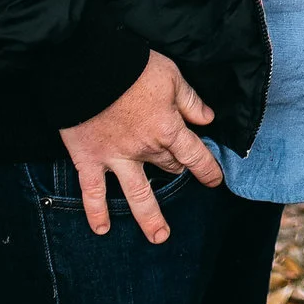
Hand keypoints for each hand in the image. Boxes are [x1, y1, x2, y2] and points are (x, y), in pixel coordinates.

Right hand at [57, 49, 223, 243]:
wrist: (88, 66)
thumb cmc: (133, 67)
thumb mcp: (171, 76)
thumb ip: (190, 101)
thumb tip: (208, 119)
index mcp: (167, 128)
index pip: (194, 155)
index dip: (208, 169)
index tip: (215, 181)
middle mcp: (145, 149)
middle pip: (167, 168)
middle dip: (176, 171)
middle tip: (177, 174)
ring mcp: (116, 158)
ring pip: (137, 193)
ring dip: (149, 217)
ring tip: (159, 236)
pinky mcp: (89, 159)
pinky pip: (92, 191)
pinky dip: (96, 211)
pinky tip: (102, 229)